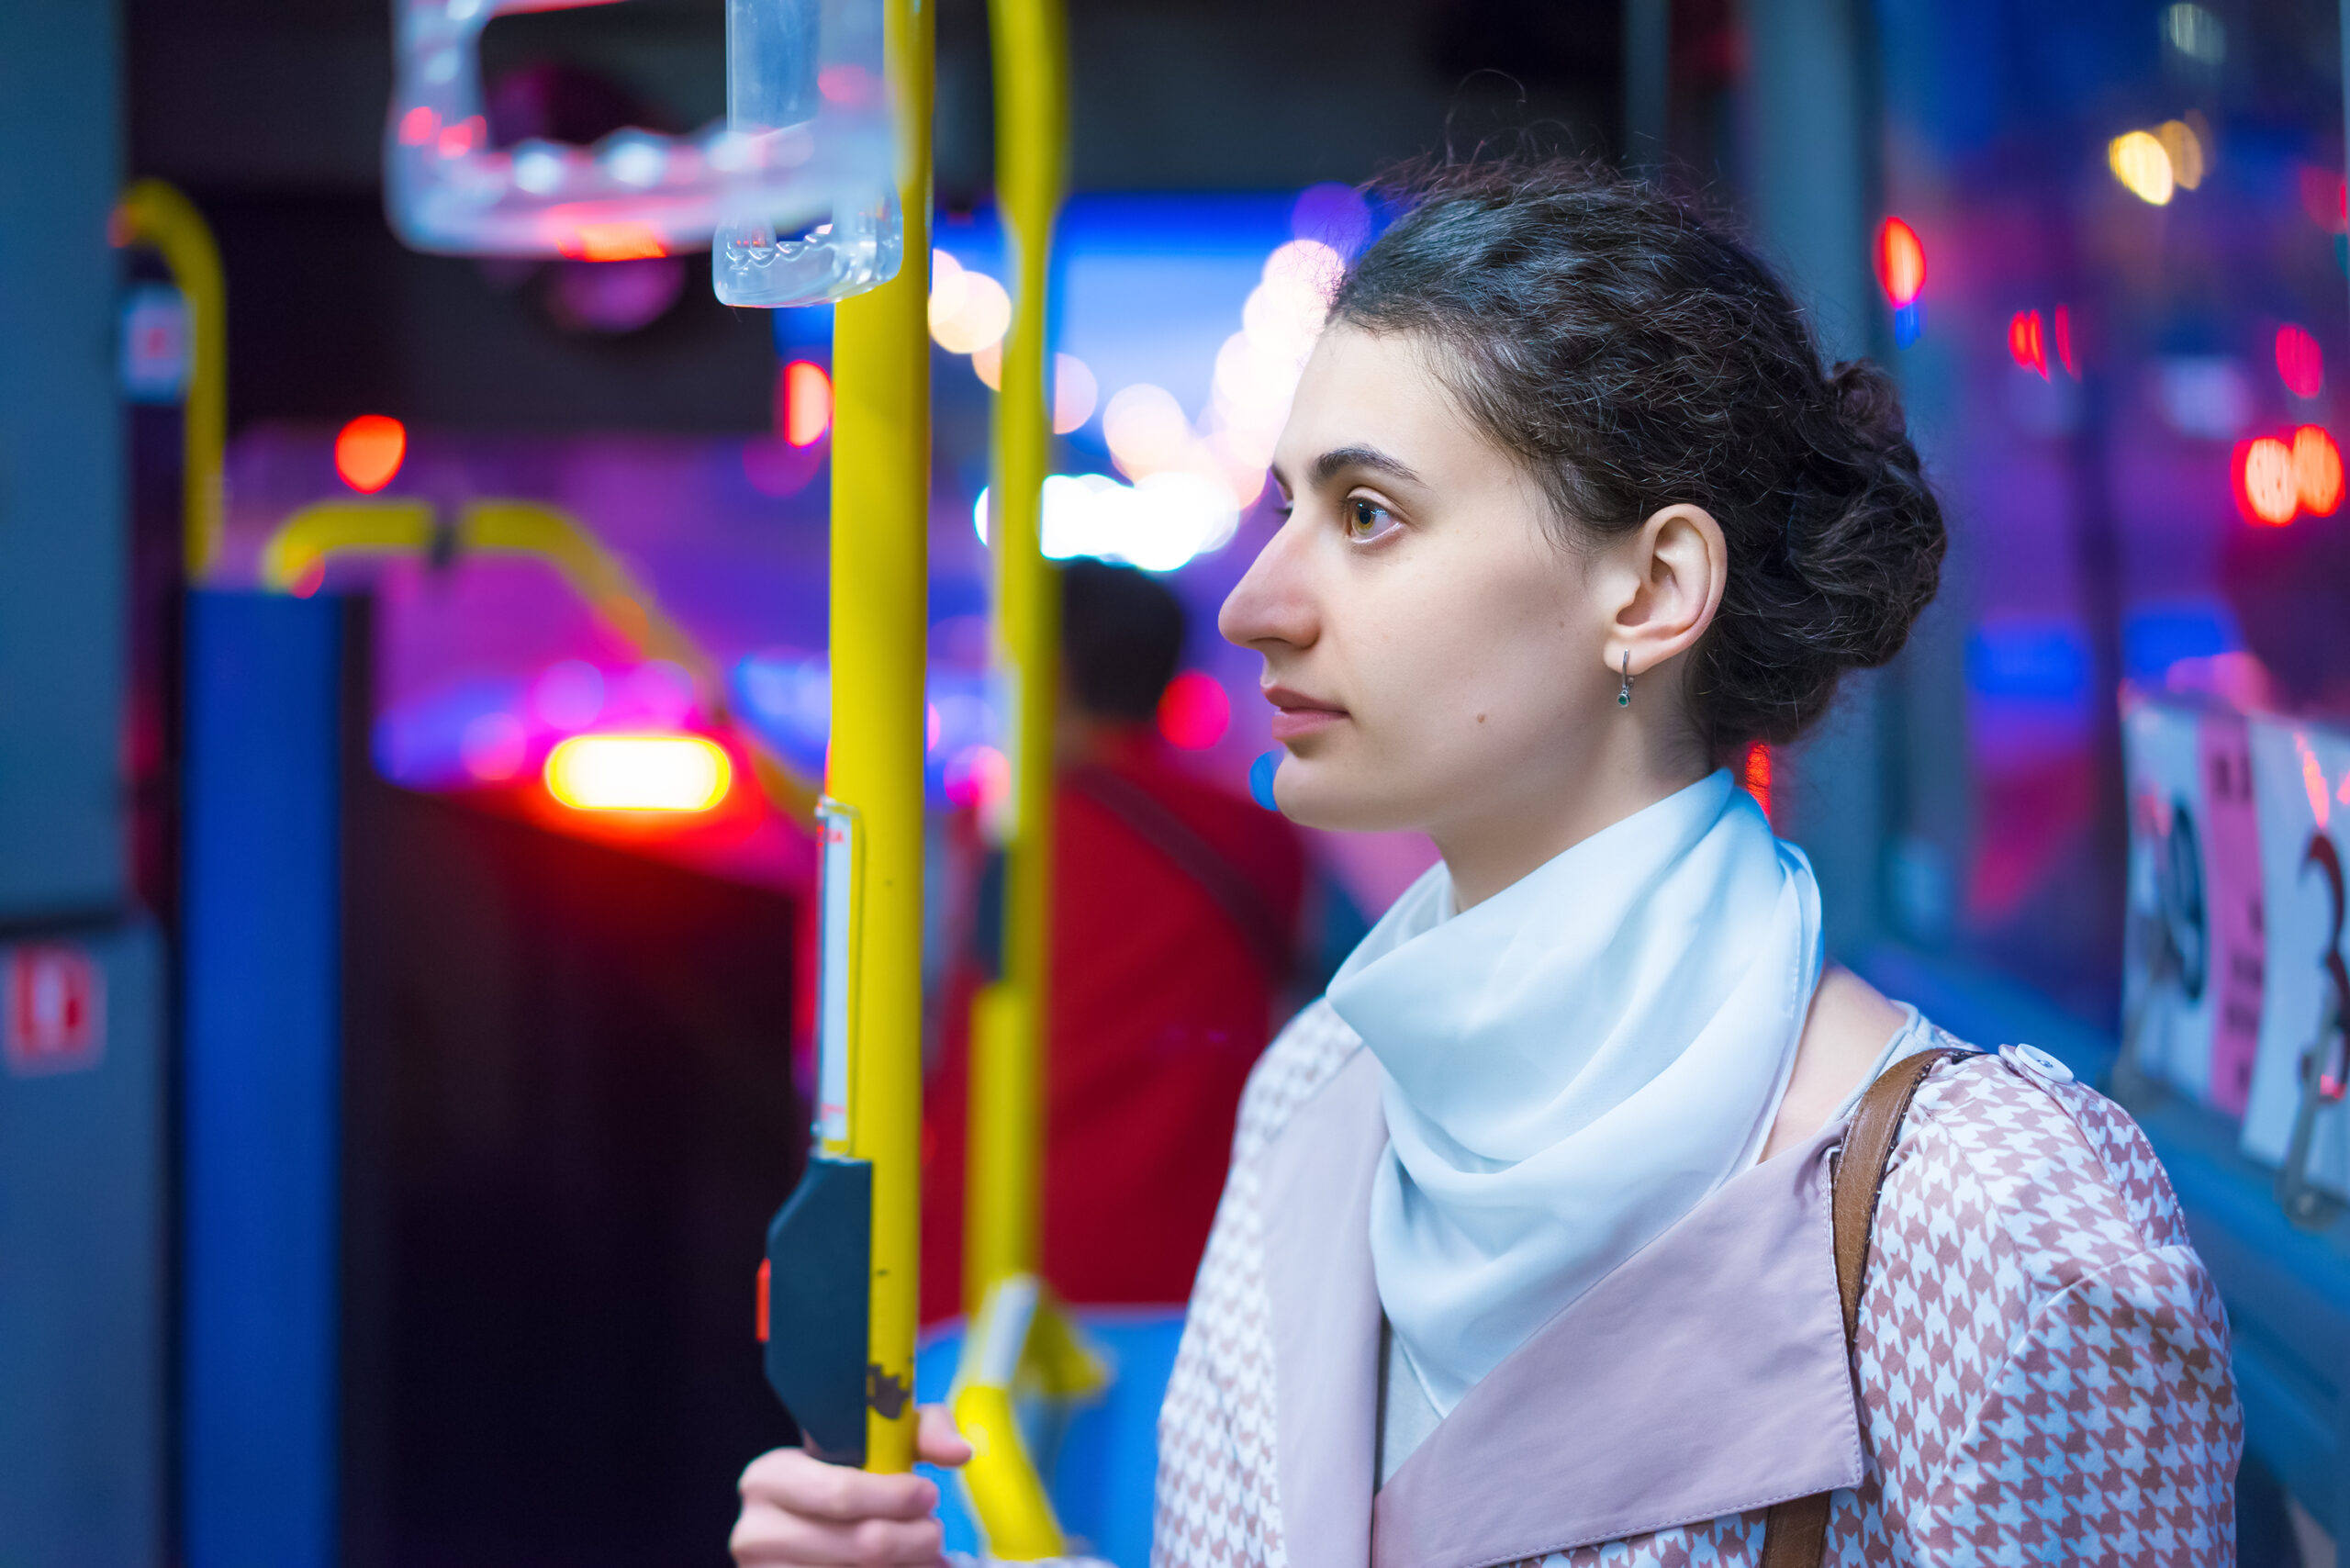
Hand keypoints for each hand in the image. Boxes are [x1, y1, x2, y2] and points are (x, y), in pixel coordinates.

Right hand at [732, 1405, 974, 1566]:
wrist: (804, 1518)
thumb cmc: (846, 1475)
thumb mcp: (878, 1439)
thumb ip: (922, 1431)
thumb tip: (959, 1451)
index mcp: (770, 1477)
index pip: (842, 1493)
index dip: (896, 1497)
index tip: (930, 1494)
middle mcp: (755, 1530)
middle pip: (861, 1545)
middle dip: (913, 1539)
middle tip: (934, 1532)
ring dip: (905, 1566)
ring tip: (923, 1555)